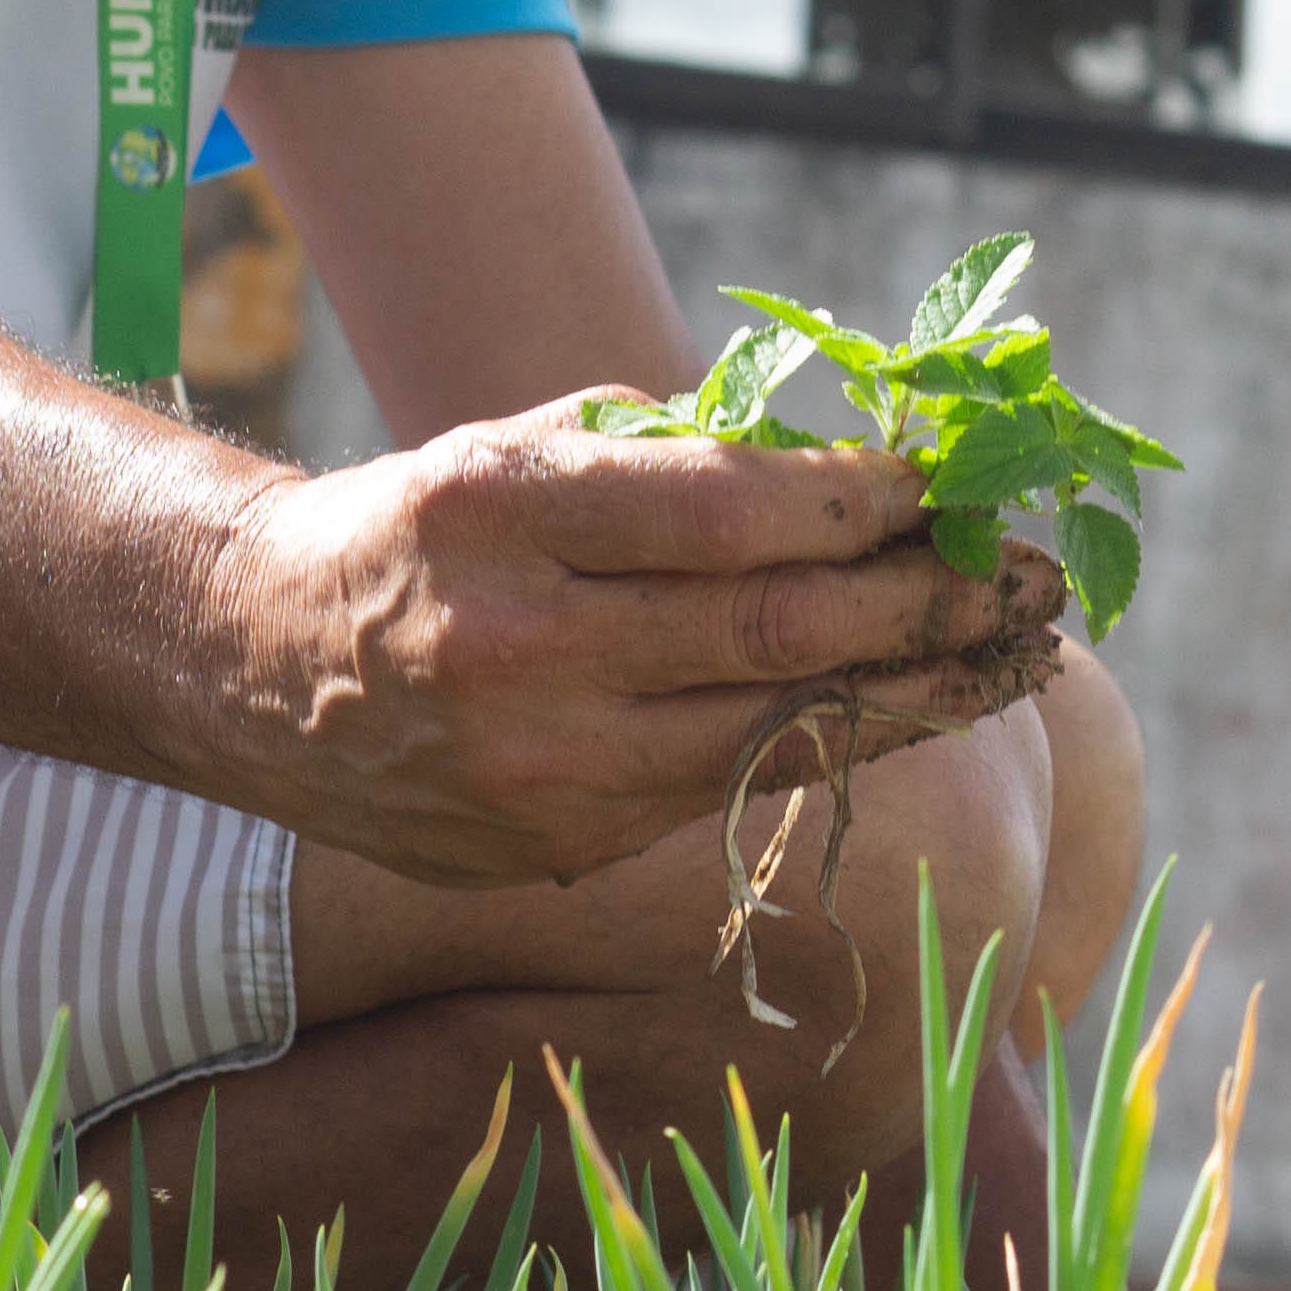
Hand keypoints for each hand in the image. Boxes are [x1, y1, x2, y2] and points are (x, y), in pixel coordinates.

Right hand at [189, 395, 1066, 884]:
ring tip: (1016, 650)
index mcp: (499, 510)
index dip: (861, 501)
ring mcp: (535, 766)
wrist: (260, 666)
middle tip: (1030, 573)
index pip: (725, 510)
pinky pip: (730, 790)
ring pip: (772, 729)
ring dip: (915, 688)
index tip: (949, 481)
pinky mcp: (552, 845)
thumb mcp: (520, 445)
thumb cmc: (427, 526)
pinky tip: (913, 705)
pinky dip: (833, 742)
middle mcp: (516, 646)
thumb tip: (870, 461)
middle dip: (926, 600)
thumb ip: (676, 450)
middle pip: (771, 628)